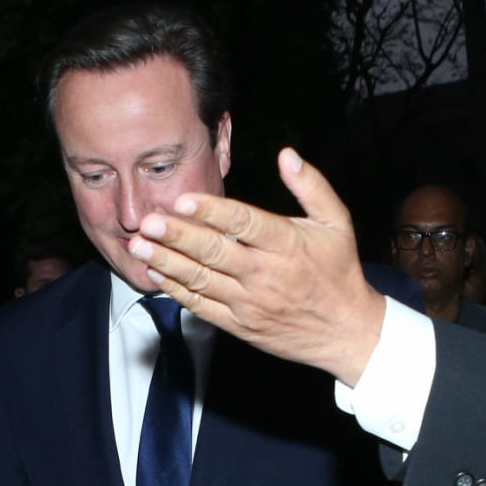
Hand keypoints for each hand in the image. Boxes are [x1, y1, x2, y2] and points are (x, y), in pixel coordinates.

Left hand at [130, 147, 390, 385]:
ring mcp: (250, 302)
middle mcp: (265, 274)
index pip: (244, 223)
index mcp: (286, 244)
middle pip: (214, 252)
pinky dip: (177, 290)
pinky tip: (157, 272)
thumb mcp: (337, 223)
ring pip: (201, 280)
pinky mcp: (240, 325)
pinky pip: (202, 306)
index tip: (185, 200)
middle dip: (177, 236)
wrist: (347, 332)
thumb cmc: (339, 271)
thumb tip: (287, 154)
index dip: (213, 211)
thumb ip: (311, 186)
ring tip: (138, 244)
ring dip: (167, 261)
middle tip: (148, 221)